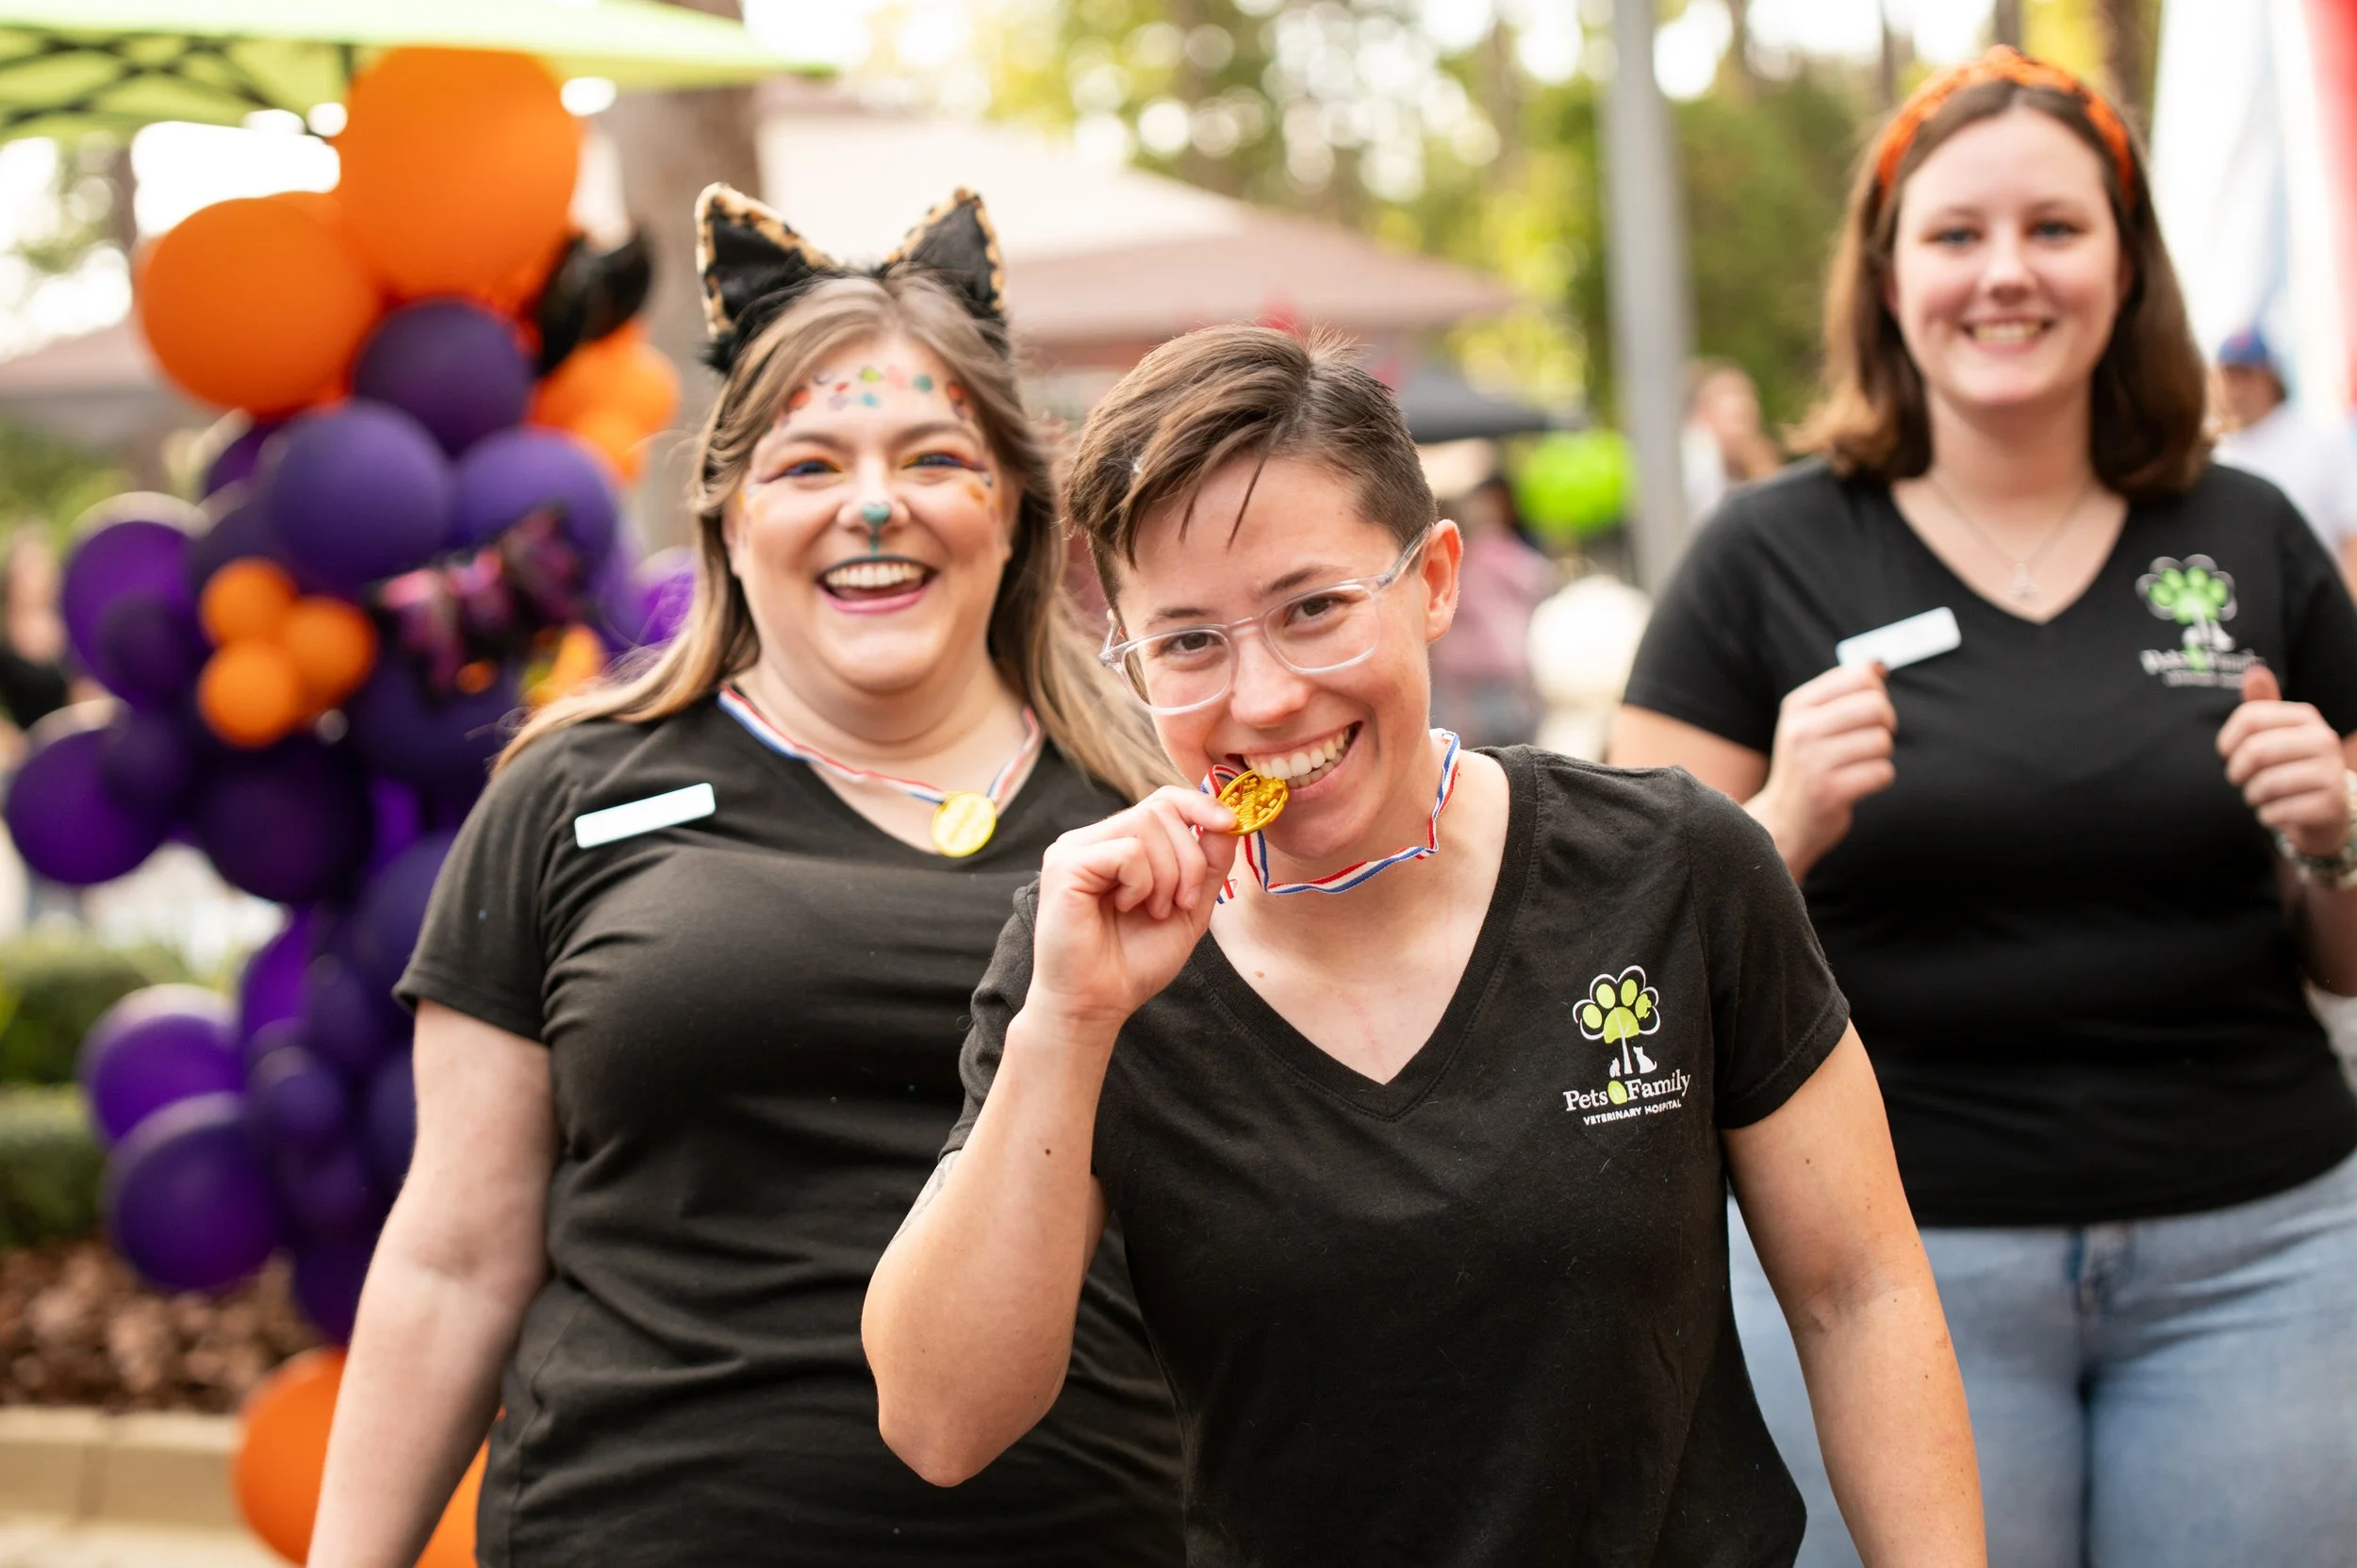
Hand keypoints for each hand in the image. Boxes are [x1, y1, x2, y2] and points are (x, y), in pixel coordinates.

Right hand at [1027, 788, 1240, 1036]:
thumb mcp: (1190, 908)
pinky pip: (1127, 852)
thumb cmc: (1135, 962)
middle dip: (1189, 858)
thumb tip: (1229, 821)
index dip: (1200, 804)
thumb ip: (1209, 864)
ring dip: (1167, 875)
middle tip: (1181, 902)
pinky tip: (1126, 909)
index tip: (1230, 823)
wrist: (1099, 1004)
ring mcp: (1075, 849)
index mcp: (1119, 844)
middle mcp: (1093, 839)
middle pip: (1160, 809)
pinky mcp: (1065, 865)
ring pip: (1146, 826)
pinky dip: (1141, 884)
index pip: (1162, 800)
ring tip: (1152, 910)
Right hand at [1749, 662, 1897, 876]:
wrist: (1783, 820)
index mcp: (1797, 706)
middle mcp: (1800, 730)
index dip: (1877, 693)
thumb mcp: (1811, 722)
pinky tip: (1858, 784)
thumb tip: (1878, 665)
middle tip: (1873, 739)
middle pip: (1876, 706)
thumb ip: (1842, 692)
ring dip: (1881, 755)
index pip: (1860, 677)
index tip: (1867, 712)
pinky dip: (1879, 778)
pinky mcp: (1829, 791)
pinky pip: (1882, 772)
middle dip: (1886, 723)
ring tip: (1859, 765)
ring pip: (1882, 741)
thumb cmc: (1807, 765)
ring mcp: (1812, 761)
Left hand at [2222, 665, 2349, 858]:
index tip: (2225, 754)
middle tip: (2239, 780)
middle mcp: (2324, 739)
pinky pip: (2278, 811)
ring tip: (2257, 797)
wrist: (2325, 809)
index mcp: (2306, 716)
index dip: (2227, 740)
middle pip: (2256, 751)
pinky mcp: (2330, 805)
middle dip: (2237, 772)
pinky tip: (2274, 813)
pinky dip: (2266, 816)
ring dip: (2251, 796)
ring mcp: (2331, 772)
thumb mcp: (2276, 732)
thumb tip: (2254, 670)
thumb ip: (2261, 705)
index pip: (2249, 717)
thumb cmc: (2289, 765)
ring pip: (2266, 784)